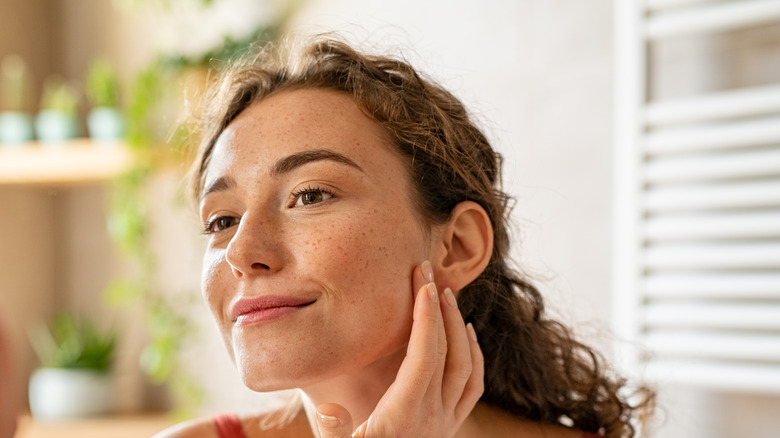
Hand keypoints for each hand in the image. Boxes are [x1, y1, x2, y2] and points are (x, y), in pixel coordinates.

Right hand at [315, 261, 483, 437]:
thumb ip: (333, 432)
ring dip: (458, 328)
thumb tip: (328, 410)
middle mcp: (432, 418)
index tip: (422, 281)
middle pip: (448, 352)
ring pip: (467, 367)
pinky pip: (471, 386)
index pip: (425, 354)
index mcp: (404, 417)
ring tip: (447, 297)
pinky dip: (473, 356)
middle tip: (431, 274)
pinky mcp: (448, 429)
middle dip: (441, 309)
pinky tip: (465, 337)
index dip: (425, 314)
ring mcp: (445, 424)